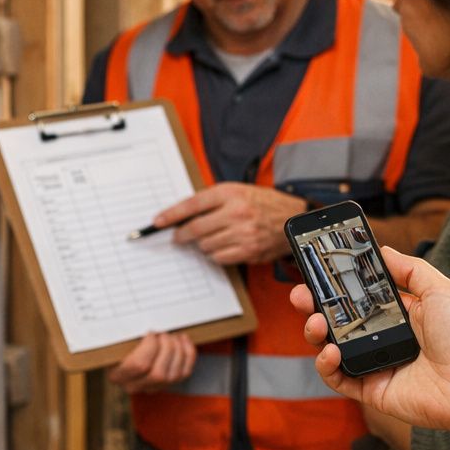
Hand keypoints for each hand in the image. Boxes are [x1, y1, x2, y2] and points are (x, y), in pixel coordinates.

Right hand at [107, 331, 197, 393]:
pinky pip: (184, 373)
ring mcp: (152, 388)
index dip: (150, 346)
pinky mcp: (168, 384)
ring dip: (178, 351)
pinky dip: (188, 354)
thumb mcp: (116, 339)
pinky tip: (182, 340)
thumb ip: (123, 335)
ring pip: (173, 376)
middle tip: (163, 333)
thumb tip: (138, 324)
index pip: (139, 365)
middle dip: (166, 348)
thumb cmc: (118, 343)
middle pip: (158, 374)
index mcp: (117, 375)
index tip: (150, 333)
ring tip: (172, 336)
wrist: (123, 354)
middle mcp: (134, 386)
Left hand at [154, 183, 306, 264]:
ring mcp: (243, 233)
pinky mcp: (248, 251)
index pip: (192, 205)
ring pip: (205, 246)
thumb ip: (211, 201)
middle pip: (195, 228)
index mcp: (230, 193)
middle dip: (182, 235)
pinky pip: (219, 258)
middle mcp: (236, 212)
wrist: (292, 218)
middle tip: (178, 237)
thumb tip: (182, 216)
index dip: (171, 215)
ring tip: (210, 239)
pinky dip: (215, 255)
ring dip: (202, 245)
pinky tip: (221, 248)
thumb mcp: (238, 191)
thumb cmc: (262, 204)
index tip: (158, 222)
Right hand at [288, 247, 449, 435]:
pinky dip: (327, 365)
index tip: (317, 271)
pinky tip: (330, 351)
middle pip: (338, 321)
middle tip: (300, 294)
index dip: (336, 285)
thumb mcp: (439, 288)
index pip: (358, 297)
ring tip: (315, 322)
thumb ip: (408, 268)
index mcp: (398, 314)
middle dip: (314, 306)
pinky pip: (339, 379)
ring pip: (331, 348)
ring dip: (316, 333)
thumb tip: (381, 250)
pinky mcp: (372, 390)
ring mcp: (375, 365)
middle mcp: (383, 338)